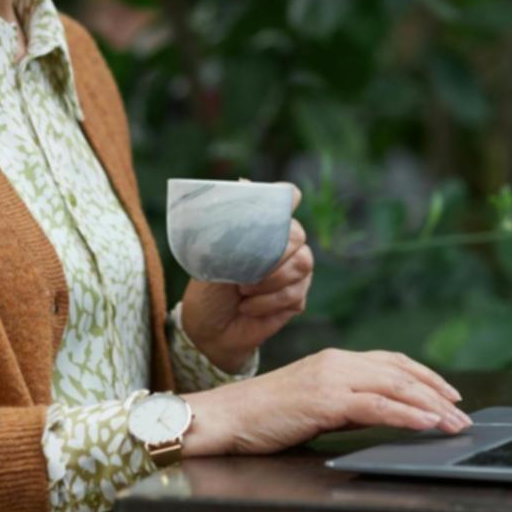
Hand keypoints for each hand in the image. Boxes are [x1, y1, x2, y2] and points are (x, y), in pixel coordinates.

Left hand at [180, 184, 311, 372]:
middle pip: (297, 234)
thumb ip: (232, 224)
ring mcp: (294, 271)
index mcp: (263, 228)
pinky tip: (249, 308)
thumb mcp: (212, 253)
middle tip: (242, 273)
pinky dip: (267, 303)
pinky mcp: (297, 298)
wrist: (208, 329)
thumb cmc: (208, 287)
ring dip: (269, 281)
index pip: (286, 199)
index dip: (289, 197)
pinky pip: (296, 293)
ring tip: (243, 291)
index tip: (287, 200)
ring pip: (302, 264)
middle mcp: (284, 244)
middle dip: (272, 254)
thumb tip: (244, 183)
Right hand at [183, 348, 471, 455]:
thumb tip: (385, 413)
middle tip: (462, 414)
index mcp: (335, 360)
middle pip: (401, 372)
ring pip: (395, 385)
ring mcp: (331, 378)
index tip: (449, 394)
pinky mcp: (325, 400)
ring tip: (454, 423)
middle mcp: (337, 362)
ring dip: (431, 406)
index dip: (425, 376)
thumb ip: (348, 404)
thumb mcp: (315, 405)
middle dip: (437, 393)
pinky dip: (407, 414)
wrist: (226, 417)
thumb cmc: (264, 416)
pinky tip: (426, 424)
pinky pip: (377, 405)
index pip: (391, 362)